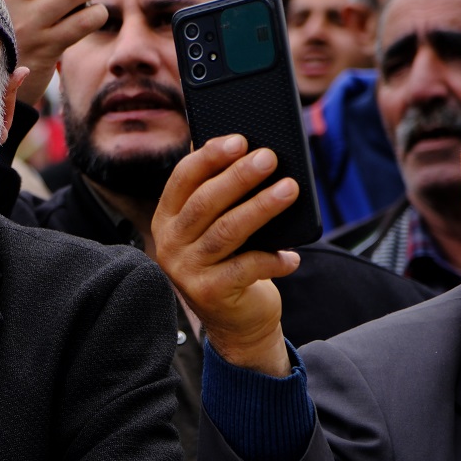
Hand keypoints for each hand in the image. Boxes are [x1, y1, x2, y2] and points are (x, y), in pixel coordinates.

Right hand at [152, 135, 300, 376]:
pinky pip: (246, 267)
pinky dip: (273, 259)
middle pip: (204, 203)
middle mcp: (170, 243)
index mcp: (168, 218)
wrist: (236, 320)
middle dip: (238, 177)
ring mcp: (186, 269)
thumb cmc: (231, 261)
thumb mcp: (217, 225)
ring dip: (260, 208)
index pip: (182, 179)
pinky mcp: (209, 292)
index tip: (239, 140)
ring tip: (289, 189)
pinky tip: (292, 255)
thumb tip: (247, 151)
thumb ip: (220, 195)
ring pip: (226, 231)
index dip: (209, 157)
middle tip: (269, 158)